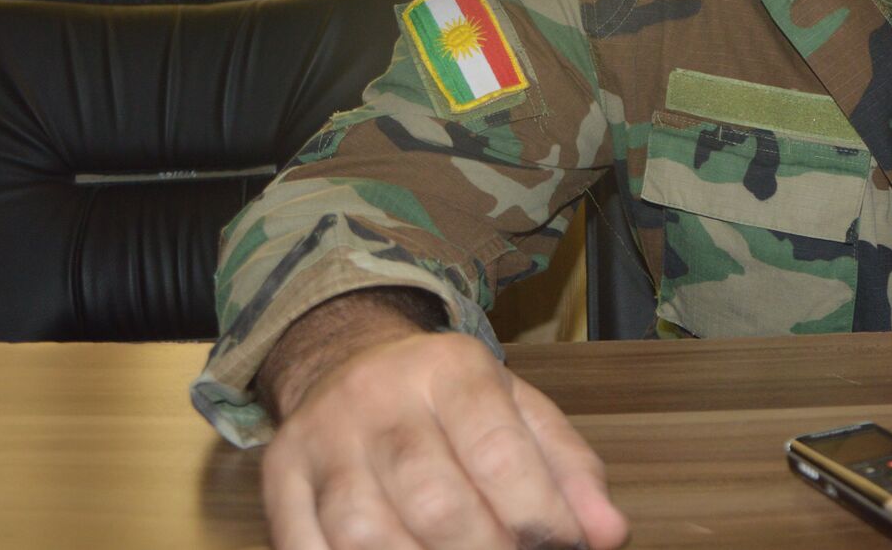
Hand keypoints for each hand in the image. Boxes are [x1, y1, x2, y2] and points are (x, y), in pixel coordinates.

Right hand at [258, 297, 627, 548]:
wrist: (348, 359)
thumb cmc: (453, 403)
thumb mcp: (519, 411)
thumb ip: (569, 471)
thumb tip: (611, 534)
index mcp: (451, 368)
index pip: (498, 451)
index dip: (538, 515)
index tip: (565, 546)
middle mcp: (379, 396)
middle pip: (434, 501)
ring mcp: (322, 439)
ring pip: (366, 533)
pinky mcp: (280, 477)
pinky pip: (307, 547)